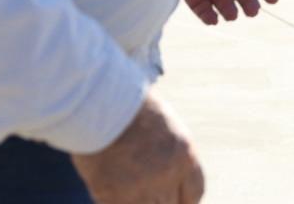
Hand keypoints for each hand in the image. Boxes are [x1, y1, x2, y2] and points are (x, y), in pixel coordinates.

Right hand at [71, 91, 202, 203]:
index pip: (194, 193)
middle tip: (148, 195)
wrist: (99, 99)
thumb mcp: (164, 126)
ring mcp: (139, 187)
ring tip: (128, 190)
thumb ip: (170, 154)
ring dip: (137, 202)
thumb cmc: (129, 107)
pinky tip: (109, 191)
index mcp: (184, 154)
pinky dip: (113, 202)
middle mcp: (167, 174)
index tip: (175, 202)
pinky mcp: (110, 194)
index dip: (184, 202)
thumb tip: (168, 179)